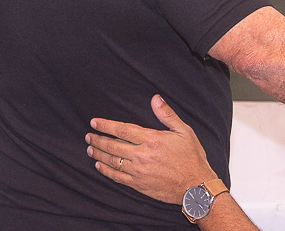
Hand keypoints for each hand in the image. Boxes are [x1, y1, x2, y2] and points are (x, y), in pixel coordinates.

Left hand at [87, 95, 215, 204]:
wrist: (196, 186)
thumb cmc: (191, 157)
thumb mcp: (183, 131)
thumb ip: (167, 115)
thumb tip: (155, 98)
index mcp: (151, 139)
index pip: (122, 129)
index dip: (105, 125)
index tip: (94, 122)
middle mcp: (142, 155)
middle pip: (112, 146)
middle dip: (98, 140)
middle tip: (88, 136)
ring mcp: (138, 171)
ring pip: (112, 161)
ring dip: (98, 154)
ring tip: (90, 149)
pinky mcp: (139, 185)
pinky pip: (117, 177)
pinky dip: (106, 171)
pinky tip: (99, 166)